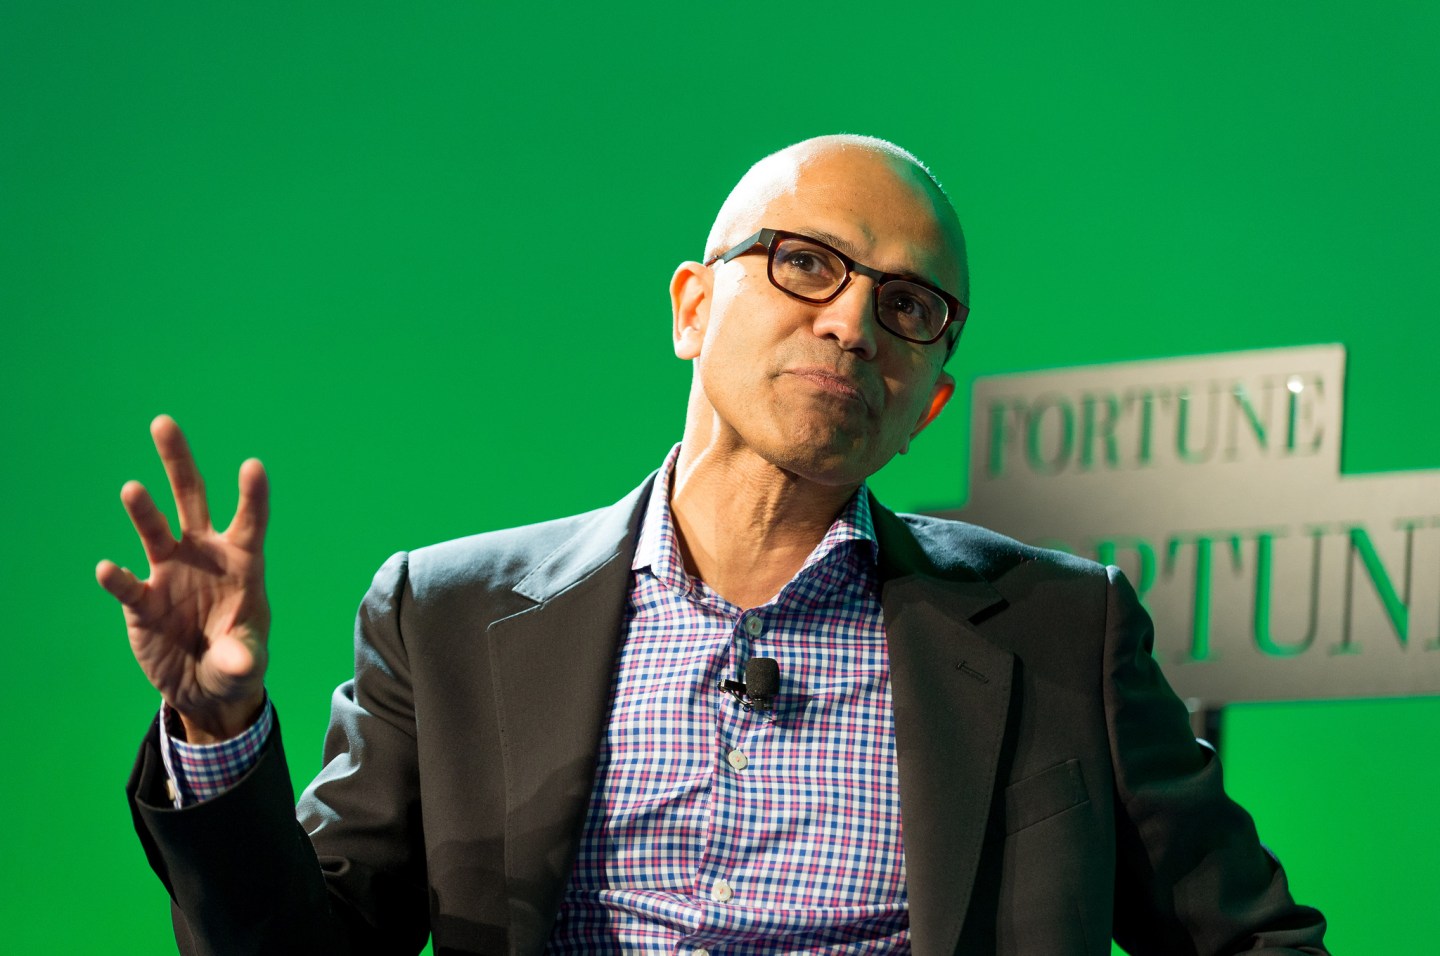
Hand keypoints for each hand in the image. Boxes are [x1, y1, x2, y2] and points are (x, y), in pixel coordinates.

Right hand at [97, 415, 270, 741]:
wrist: (204, 687)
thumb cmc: (237, 662)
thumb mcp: (246, 664)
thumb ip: (243, 658)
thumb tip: (242, 662)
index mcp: (242, 561)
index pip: (250, 520)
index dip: (252, 495)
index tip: (253, 466)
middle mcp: (203, 556)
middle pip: (192, 500)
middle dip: (179, 462)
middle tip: (164, 423)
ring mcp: (170, 573)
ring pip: (155, 531)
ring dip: (144, 511)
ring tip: (133, 489)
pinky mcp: (142, 601)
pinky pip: (126, 585)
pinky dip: (116, 578)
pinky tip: (106, 570)